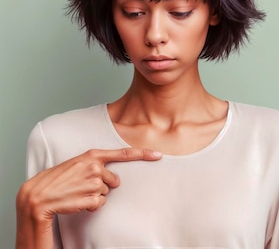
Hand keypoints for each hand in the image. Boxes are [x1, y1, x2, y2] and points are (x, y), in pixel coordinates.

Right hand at [17, 148, 161, 222]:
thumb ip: (95, 164)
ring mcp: (93, 182)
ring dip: (95, 196)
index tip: (158, 155)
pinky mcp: (90, 197)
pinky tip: (78, 202)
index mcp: (92, 155)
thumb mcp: (76, 165)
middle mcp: (95, 166)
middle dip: (103, 186)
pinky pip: (100, 204)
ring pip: (106, 193)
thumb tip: (113, 176)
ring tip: (77, 193)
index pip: (123, 153)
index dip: (143, 154)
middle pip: (114, 181)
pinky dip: (91, 206)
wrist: (38, 196)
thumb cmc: (58, 180)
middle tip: (83, 187)